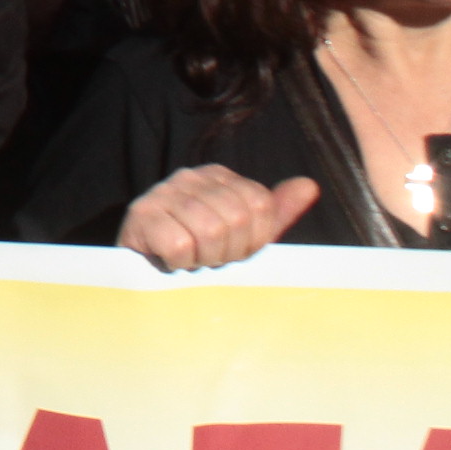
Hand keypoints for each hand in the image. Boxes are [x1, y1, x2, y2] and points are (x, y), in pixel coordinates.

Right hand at [117, 165, 317, 271]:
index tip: (233, 252)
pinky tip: (171, 261)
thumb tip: (310, 186)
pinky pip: (180, 245)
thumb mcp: (242, 237)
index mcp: (218, 177)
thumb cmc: (198, 255)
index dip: (254, 241)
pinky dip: (181, 263)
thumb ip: (275, 213)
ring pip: (210, 231)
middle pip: (237, 218)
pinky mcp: (141, 215)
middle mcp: (190, 176)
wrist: (144, 273)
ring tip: (192, 261)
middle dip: (228, 252)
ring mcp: (162, 192)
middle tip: (210, 260)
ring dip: (204, 259)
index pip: (261, 204)